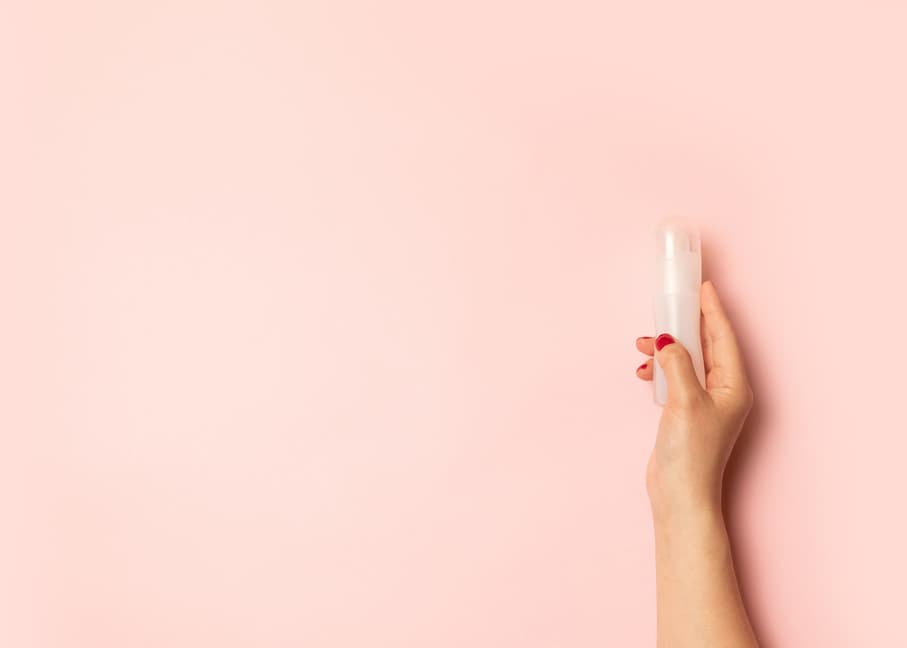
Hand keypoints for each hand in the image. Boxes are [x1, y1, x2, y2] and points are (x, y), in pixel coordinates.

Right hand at [635, 280, 753, 517]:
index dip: (712, 310)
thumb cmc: (691, 453)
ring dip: (666, 350)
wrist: (680, 494)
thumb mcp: (684, 400)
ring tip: (642, 347)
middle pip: (706, 345)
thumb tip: (665, 340)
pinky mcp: (687, 412)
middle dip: (683, 327)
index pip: (723, 337)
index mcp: (733, 385)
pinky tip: (644, 372)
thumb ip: (676, 364)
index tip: (703, 287)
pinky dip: (660, 370)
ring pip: (687, 361)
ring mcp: (705, 402)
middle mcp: (724, 391)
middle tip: (666, 309)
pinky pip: (676, 378)